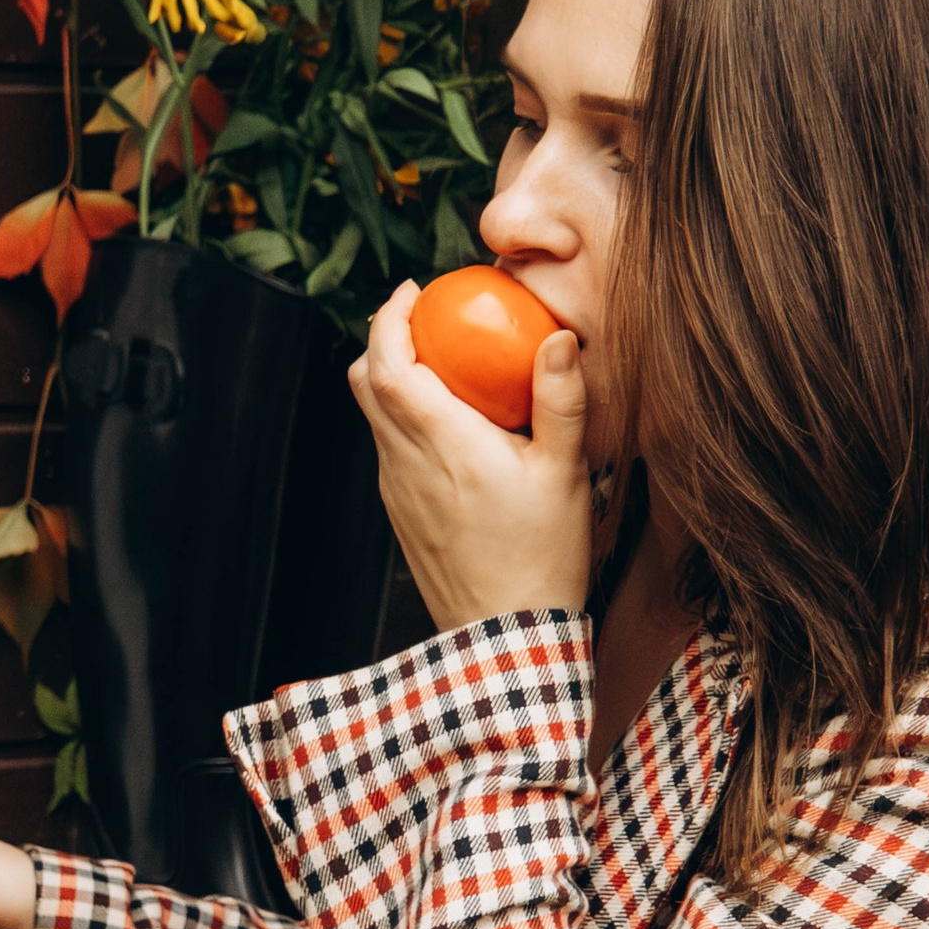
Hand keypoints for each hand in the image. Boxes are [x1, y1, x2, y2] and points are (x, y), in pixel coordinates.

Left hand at [349, 283, 591, 633]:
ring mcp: (394, 490)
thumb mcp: (566, 474)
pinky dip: (404, 420)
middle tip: (426, 321)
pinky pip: (388, 449)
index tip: (413, 291)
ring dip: (394, 380)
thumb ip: (561, 399)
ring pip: (372, 416)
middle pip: (362, 380)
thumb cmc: (542, 557)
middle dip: (385, 339)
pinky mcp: (398, 513)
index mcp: (441, 441)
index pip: (385, 361)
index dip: (389, 317)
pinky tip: (451, 427)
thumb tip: (559, 338)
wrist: (505, 637)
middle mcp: (404, 461)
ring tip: (444, 370)